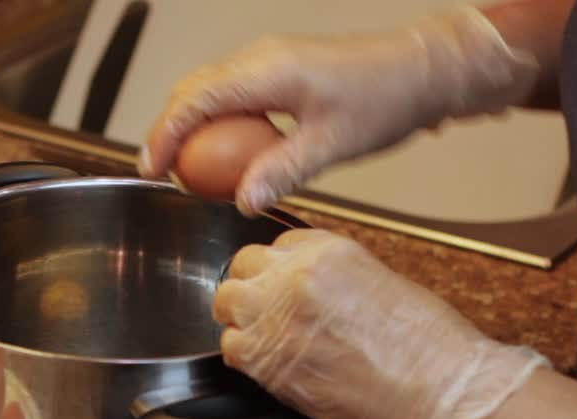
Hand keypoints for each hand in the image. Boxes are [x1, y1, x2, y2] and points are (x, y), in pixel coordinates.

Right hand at [139, 7, 537, 214]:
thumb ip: (283, 172)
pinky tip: (225, 155)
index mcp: (267, 71)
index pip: (194, 100)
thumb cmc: (387, 98)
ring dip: (191, 126)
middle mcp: (261, 59)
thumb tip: (243, 201)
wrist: (425, 70)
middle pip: (192, 91)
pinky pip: (233, 94)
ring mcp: (270, 61)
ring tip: (187, 169)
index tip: (151, 169)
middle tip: (162, 174)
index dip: (164, 135)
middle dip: (168, 131)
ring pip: (209, 90)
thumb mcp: (334, 144)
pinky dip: (217, 123)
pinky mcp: (280, 71)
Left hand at [213, 230, 546, 418]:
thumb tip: (306, 290)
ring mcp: (277, 317)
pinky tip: (271, 365)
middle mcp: (296, 277)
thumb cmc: (429, 347)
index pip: (277, 246)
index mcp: (328, 250)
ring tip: (269, 341)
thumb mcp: (380, 283)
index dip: (279, 269)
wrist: (443, 392)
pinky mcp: (268, 361)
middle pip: (243, 268)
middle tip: (269, 314)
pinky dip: (245, 358)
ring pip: (227, 306)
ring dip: (242, 322)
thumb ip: (332, 279)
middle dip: (252, 289)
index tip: (285, 287)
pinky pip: (231, 350)